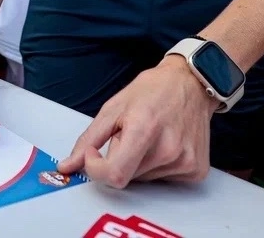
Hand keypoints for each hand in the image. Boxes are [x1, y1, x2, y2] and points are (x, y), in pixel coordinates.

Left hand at [57, 55, 217, 187]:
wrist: (191, 84)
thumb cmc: (152, 91)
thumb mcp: (113, 107)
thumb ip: (88, 139)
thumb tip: (67, 165)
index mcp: (144, 129)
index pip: (114, 174)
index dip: (96, 169)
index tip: (93, 154)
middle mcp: (167, 149)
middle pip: (127, 176)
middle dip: (119, 159)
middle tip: (130, 135)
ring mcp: (185, 162)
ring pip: (144, 180)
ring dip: (138, 163)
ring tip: (150, 137)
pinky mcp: (196, 170)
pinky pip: (164, 180)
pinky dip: (157, 166)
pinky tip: (165, 144)